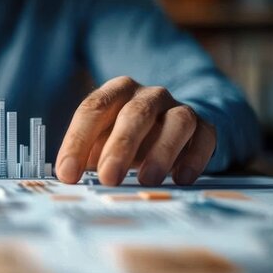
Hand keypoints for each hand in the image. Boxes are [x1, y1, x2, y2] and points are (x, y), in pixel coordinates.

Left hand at [56, 76, 215, 185]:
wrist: (173, 126)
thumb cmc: (126, 137)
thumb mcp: (102, 142)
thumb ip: (87, 155)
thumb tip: (68, 177)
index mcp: (116, 91)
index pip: (93, 109)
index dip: (77, 141)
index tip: (68, 174)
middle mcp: (148, 95)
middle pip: (134, 114)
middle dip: (120, 147)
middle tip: (108, 178)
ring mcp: (178, 107)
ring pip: (175, 121)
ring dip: (161, 151)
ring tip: (147, 181)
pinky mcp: (204, 126)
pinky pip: (204, 137)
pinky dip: (193, 158)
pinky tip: (181, 178)